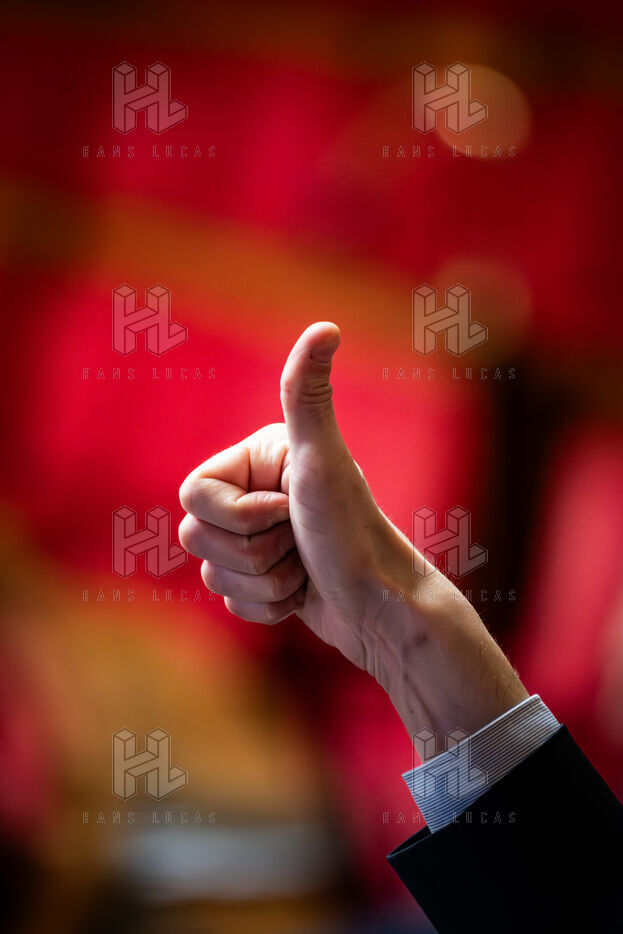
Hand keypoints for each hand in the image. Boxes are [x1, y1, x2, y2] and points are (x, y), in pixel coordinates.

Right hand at [179, 323, 527, 737]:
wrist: (383, 603)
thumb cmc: (353, 530)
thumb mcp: (322, 460)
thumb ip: (307, 394)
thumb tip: (326, 326)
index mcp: (256, 462)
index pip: (191, 495)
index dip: (235, 516)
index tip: (286, 513)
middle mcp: (253, 495)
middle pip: (195, 537)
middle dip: (253, 554)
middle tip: (299, 543)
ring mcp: (256, 539)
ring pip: (211, 573)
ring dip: (264, 583)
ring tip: (305, 569)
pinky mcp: (262, 579)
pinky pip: (231, 602)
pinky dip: (267, 607)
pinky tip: (301, 595)